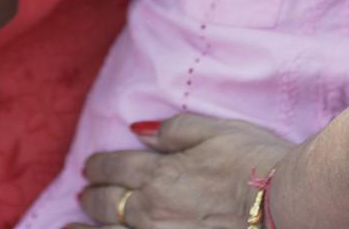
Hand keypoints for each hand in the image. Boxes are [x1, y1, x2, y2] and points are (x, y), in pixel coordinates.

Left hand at [72, 113, 293, 228]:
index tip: (91, 164)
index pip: (118, 166)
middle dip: (92, 195)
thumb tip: (137, 129)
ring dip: (85, 227)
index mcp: (160, 172)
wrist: (277, 204)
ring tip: (71, 224)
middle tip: (84, 192)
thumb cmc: (252, 162)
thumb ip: (174, 130)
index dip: (101, 164)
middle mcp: (150, 209)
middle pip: (109, 202)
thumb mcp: (216, 130)